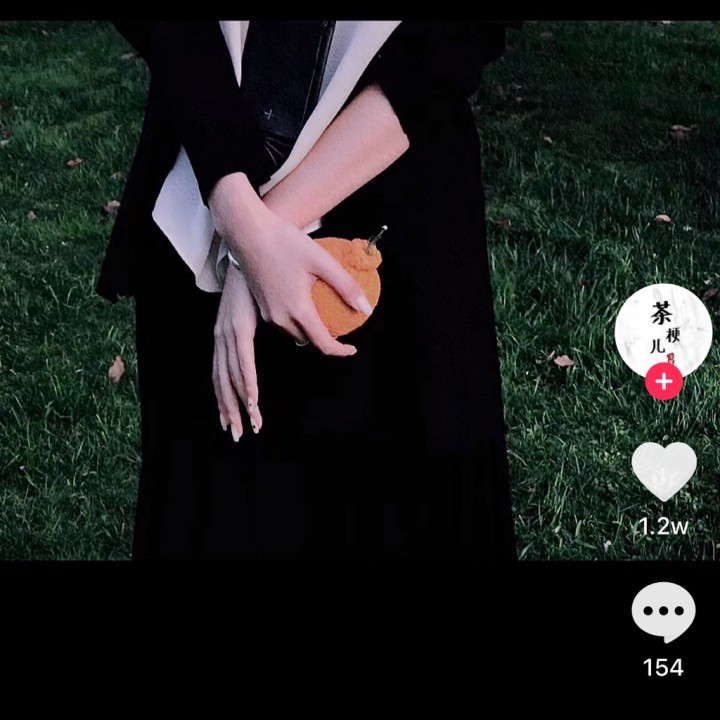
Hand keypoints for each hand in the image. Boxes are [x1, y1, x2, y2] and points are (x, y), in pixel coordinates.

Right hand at [210, 173, 372, 355]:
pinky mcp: (261, 305)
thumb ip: (346, 286)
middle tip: (340, 326)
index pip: (323, 344)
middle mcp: (281, 317)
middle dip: (325, 340)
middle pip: (308, 341)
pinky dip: (297, 321)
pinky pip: (283, 323)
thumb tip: (365, 309)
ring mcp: (268, 313)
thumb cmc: (285, 242)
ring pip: (294, 333)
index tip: (352, 348)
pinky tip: (304, 303)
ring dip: (310, 331)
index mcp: (298, 310)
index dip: (340, 351)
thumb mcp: (322, 261)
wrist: (247, 231)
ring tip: (324, 316)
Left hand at [212, 261, 262, 440]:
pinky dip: (247, 383)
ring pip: (230, 377)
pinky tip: (253, 399)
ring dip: (239, 404)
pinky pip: (242, 361)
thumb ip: (270, 318)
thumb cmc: (261, 271)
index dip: (227, 399)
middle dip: (231, 411)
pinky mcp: (239, 326)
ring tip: (250, 426)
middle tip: (238, 435)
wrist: (253, 244)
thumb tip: (286, 330)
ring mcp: (229, 331)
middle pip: (223, 382)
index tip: (234, 420)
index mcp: (227, 332)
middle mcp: (223, 335)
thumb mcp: (262, 300)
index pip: (223, 373)